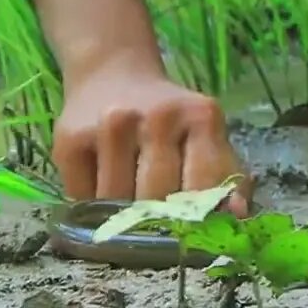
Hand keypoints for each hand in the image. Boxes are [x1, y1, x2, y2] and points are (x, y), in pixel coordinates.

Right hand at [52, 62, 248, 214]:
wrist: (112, 74)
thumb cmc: (168, 119)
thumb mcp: (205, 137)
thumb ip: (227, 176)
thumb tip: (238, 215)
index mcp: (200, 116)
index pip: (204, 188)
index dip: (197, 220)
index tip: (190, 233)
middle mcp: (156, 115)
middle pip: (159, 199)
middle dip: (157, 218)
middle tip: (154, 218)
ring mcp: (110, 125)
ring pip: (117, 204)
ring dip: (120, 213)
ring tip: (126, 196)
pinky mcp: (69, 138)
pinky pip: (82, 198)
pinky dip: (90, 204)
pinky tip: (99, 182)